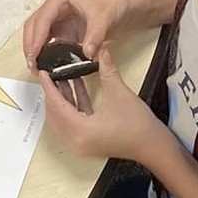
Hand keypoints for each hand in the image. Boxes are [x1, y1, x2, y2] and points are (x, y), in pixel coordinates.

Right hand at [22, 0, 129, 73]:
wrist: (125, 4)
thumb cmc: (114, 1)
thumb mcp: (104, 18)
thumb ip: (95, 36)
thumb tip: (86, 52)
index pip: (42, 19)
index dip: (36, 37)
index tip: (34, 53)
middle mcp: (55, 6)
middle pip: (33, 26)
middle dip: (30, 45)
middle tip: (32, 64)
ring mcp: (58, 18)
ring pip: (37, 34)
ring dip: (34, 49)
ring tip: (36, 67)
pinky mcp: (64, 29)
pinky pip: (48, 41)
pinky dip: (44, 52)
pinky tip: (46, 63)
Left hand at [38, 47, 166, 164]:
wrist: (153, 146)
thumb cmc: (138, 126)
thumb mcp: (119, 93)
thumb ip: (106, 70)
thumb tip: (100, 51)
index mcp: (80, 131)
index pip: (57, 105)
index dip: (49, 87)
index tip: (44, 73)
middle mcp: (77, 141)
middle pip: (55, 114)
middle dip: (52, 93)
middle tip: (50, 73)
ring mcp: (82, 144)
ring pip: (63, 118)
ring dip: (62, 98)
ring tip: (61, 77)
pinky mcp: (88, 142)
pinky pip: (73, 121)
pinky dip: (73, 106)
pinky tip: (76, 87)